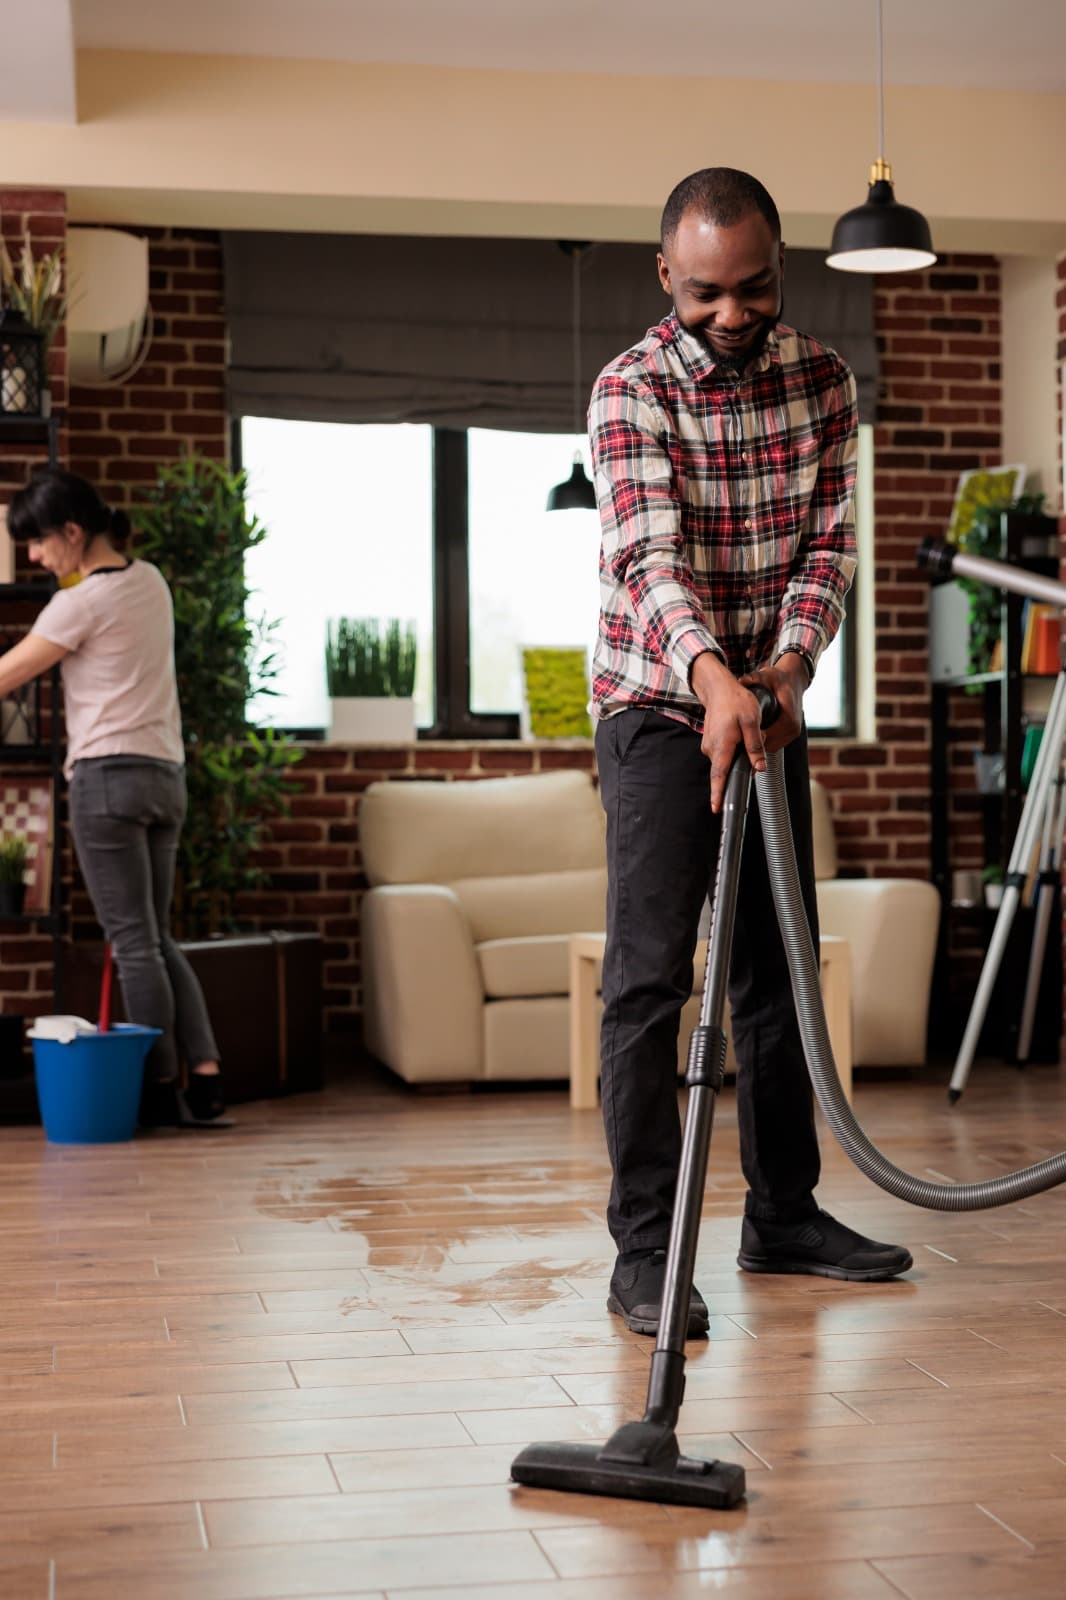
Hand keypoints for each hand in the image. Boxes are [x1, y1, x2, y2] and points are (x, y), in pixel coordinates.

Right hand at [690, 652, 765, 813]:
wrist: (718, 688)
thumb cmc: (736, 701)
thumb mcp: (752, 722)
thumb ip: (755, 746)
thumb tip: (759, 767)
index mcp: (722, 746)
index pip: (719, 775)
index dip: (718, 793)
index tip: (716, 808)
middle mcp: (712, 749)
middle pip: (724, 770)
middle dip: (736, 772)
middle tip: (749, 758)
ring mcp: (709, 746)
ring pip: (725, 761)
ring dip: (736, 758)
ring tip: (747, 736)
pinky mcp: (711, 743)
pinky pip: (723, 754)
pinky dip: (732, 752)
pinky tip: (740, 737)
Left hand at [739, 656, 807, 753]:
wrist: (794, 680)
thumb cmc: (781, 679)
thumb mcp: (769, 676)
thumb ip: (756, 679)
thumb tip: (741, 680)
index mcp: (789, 719)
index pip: (769, 736)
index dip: (753, 738)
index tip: (738, 735)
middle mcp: (793, 729)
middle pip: (769, 745)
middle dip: (753, 743)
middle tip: (735, 739)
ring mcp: (793, 733)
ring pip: (772, 747)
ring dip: (759, 744)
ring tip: (741, 738)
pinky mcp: (790, 734)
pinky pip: (775, 743)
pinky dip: (765, 741)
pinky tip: (751, 735)